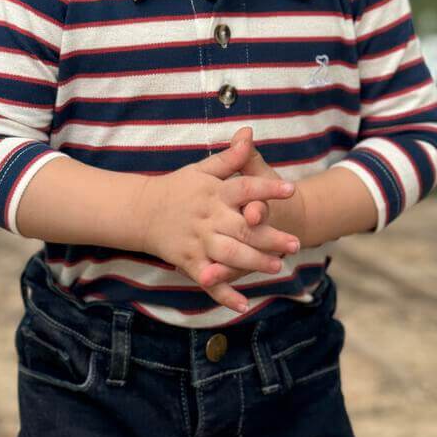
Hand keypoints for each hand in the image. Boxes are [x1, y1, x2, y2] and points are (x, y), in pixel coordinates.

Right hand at [135, 127, 300, 311]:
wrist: (141, 211)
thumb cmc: (179, 188)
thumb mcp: (203, 169)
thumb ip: (230, 157)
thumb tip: (249, 133)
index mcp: (214, 192)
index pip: (244, 187)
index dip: (267, 189)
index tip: (291, 190)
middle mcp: (208, 217)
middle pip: (242, 228)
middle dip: (269, 237)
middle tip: (295, 244)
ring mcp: (198, 241)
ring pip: (229, 254)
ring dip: (253, 263)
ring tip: (277, 267)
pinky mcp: (189, 262)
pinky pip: (208, 280)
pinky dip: (224, 294)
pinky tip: (243, 304)